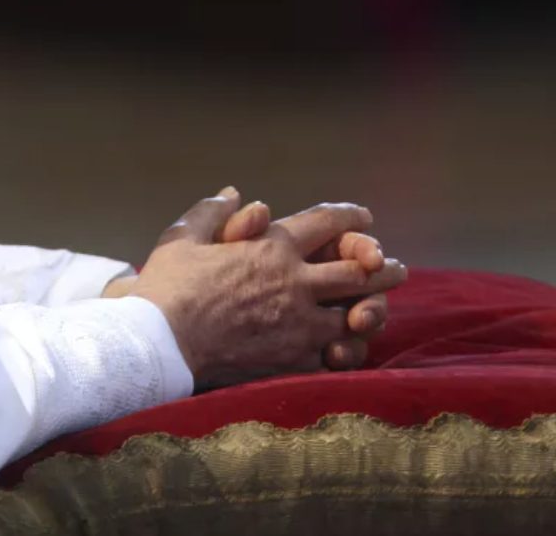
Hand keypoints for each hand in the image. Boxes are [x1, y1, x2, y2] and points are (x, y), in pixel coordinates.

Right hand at [127, 191, 405, 387]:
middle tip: (395, 268)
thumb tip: (232, 193)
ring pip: (355, 316)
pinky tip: (349, 350)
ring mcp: (301, 325)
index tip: (365, 219)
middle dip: (381, 268)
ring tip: (380, 311)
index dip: (351, 219)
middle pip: (358, 271)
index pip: (328, 224)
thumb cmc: (167, 288)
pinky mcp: (294, 362)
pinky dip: (345, 351)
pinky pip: (334, 356)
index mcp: (274, 247)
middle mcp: (296, 283)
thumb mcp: (183, 237)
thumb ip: (211, 211)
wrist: (159, 344)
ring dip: (372, 310)